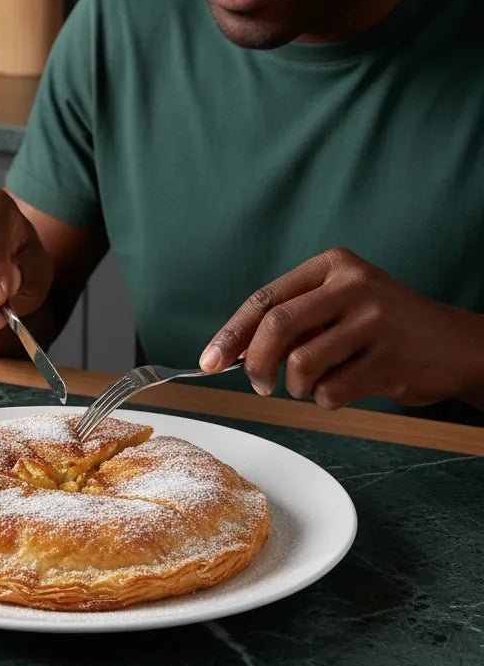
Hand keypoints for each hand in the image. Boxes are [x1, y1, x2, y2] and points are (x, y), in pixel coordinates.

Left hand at [199, 247, 483, 409]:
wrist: (456, 345)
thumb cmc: (383, 328)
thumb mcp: (338, 305)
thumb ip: (291, 320)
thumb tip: (233, 352)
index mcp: (332, 265)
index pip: (264, 300)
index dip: (231, 335)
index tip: (209, 362)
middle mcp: (353, 285)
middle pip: (276, 328)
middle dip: (255, 364)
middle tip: (258, 386)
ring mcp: (375, 320)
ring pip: (301, 363)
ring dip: (297, 386)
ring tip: (315, 384)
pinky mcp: (391, 359)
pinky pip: (331, 391)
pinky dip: (326, 399)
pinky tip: (345, 389)